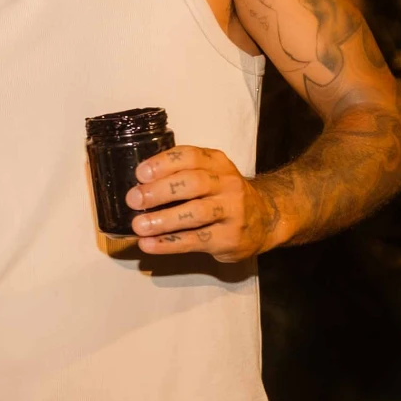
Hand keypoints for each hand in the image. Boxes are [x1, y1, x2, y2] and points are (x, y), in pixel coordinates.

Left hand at [126, 145, 282, 262]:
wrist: (266, 218)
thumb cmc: (223, 194)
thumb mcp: (210, 174)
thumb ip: (180, 174)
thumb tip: (137, 186)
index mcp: (217, 163)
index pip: (190, 156)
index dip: (163, 164)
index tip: (140, 174)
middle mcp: (227, 184)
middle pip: (193, 183)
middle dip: (160, 191)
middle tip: (134, 199)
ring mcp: (232, 211)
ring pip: (196, 213)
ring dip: (163, 220)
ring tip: (139, 226)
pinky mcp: (230, 238)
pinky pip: (196, 240)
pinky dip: (169, 243)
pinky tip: (149, 244)